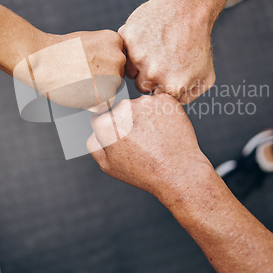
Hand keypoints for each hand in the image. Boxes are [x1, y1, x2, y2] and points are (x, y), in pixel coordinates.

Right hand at [14, 29, 125, 110]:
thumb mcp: (89, 40)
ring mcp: (114, 78)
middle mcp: (119, 58)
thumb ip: (106, 52)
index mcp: (116, 41)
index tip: (85, 62)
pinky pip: (103, 106)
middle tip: (79, 74)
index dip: (101, 65)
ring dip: (97, 92)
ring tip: (77, 82)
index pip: (117, 60)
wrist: (40, 60)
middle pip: (117, 76)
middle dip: (102, 79)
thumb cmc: (58, 51)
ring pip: (111, 91)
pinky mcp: (106, 97)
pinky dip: (91, 104)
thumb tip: (114, 69)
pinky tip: (77, 92)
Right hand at [87, 93, 213, 209]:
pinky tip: (165, 130)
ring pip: (141, 105)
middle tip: (142, 141)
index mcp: (106, 123)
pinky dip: (162, 113)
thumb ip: (93, 142)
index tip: (125, 141)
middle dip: (129, 121)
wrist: (178, 172)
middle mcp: (124, 108)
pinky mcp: (165, 100)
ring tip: (156, 138)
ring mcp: (146, 102)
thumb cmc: (143, 172)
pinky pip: (159, 103)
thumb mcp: (107, 165)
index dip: (113, 131)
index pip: (102, 117)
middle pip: (122, 109)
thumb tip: (95, 127)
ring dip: (146, 117)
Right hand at [118, 0, 216, 103]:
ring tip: (153, 48)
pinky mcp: (128, 38)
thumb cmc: (198, 43)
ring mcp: (138, 55)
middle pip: (140, 85)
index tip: (168, 72)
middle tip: (161, 58)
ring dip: (137, 62)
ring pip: (128, 70)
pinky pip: (122, 50)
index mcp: (171, 86)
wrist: (188, 8)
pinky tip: (146, 37)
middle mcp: (153, 73)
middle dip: (149, 75)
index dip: (160, 86)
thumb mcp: (205, 76)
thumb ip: (188, 98)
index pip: (155, 98)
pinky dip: (131, 45)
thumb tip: (170, 107)